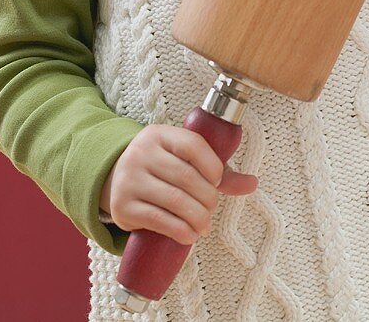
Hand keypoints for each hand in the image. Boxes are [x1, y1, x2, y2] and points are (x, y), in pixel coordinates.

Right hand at [100, 124, 258, 245]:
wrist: (115, 178)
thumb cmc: (160, 167)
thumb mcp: (182, 159)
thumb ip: (217, 170)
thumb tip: (252, 183)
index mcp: (159, 134)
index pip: (193, 145)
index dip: (213, 166)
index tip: (217, 181)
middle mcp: (141, 153)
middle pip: (187, 177)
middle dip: (207, 198)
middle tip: (211, 209)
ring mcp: (129, 180)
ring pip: (175, 200)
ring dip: (197, 217)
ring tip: (204, 224)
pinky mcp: (123, 207)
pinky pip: (158, 220)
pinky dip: (180, 230)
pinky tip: (190, 235)